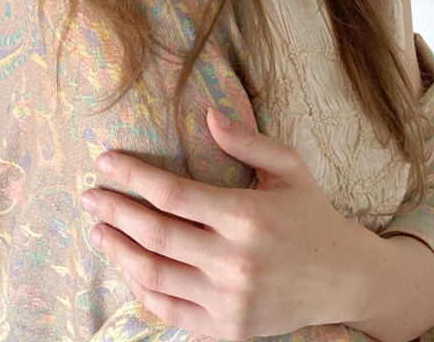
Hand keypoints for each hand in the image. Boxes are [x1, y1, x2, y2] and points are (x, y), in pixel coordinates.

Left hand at [79, 107, 356, 339]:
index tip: (105, 161)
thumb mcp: (289, 166)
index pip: (172, 193)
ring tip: (98, 228)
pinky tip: (127, 266)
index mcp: (247, 216)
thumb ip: (246, 140)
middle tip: (89, 195)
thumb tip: (207, 114)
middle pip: (155, 234)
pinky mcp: (227, 329)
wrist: (344, 279)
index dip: (133, 176)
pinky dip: (141, 287)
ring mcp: (229, 301)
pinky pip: (169, 309)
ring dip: (118, 250)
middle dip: (114, 211)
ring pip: (154, 275)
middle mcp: (235, 262)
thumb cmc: (311, 214)